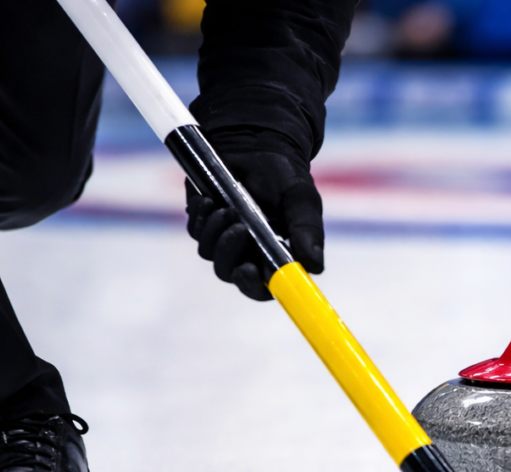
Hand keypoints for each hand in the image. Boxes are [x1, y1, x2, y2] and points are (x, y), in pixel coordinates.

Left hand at [185, 128, 323, 301]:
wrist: (256, 144)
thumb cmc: (284, 176)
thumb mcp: (301, 200)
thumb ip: (307, 232)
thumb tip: (315, 266)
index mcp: (274, 255)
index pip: (262, 287)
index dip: (253, 286)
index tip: (249, 270)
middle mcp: (248, 252)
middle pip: (230, 273)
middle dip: (229, 254)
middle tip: (239, 227)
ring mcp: (223, 239)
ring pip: (209, 253)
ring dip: (215, 232)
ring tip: (226, 206)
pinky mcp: (204, 222)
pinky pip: (196, 231)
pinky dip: (201, 217)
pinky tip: (210, 199)